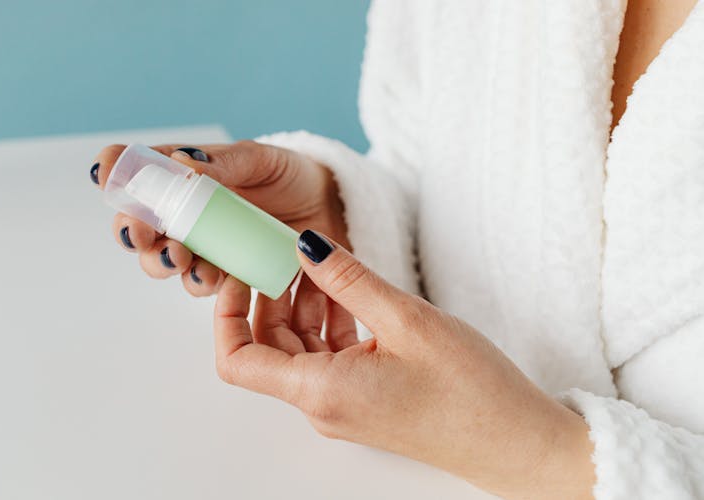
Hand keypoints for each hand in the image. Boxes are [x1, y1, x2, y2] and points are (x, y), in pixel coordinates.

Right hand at [91, 141, 349, 338]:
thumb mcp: (260, 160)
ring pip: (164, 262)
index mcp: (183, 176)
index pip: (135, 174)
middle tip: (144, 232)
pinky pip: (202, 284)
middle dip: (134, 232)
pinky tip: (212, 278)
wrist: (327, 208)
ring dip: (163, 262)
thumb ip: (225, 163)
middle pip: (139, 227)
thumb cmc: (289, 175)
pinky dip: (200, 283)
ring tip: (181, 258)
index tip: (105, 176)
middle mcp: (184, 214)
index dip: (113, 175)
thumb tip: (185, 165)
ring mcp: (202, 247)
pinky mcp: (225, 275)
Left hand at [214, 230, 595, 499]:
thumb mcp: (406, 319)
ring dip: (306, 306)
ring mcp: (343, 405)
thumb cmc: (472, 393)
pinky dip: (332, 322)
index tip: (242, 272)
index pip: (237, 359)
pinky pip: (330, 357)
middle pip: (267, 348)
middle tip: (289, 254)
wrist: (516, 443)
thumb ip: (349, 280)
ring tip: (328, 268)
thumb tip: (306, 246)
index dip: (227, 313)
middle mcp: (323, 405)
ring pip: (300, 349)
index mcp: (321, 392)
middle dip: (271, 298)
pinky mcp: (365, 399)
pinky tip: (353, 294)